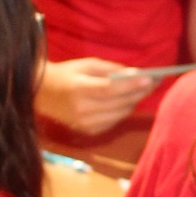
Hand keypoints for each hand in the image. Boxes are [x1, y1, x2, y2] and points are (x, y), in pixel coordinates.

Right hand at [37, 56, 158, 137]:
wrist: (41, 94)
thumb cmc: (66, 75)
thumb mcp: (86, 65)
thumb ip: (111, 70)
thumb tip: (135, 74)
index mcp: (78, 90)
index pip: (110, 89)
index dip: (131, 85)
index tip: (149, 79)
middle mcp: (81, 110)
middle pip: (118, 103)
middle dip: (138, 92)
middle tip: (154, 83)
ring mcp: (84, 124)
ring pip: (119, 114)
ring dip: (134, 102)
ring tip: (144, 90)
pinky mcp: (87, 131)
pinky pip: (114, 121)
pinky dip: (123, 111)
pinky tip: (129, 100)